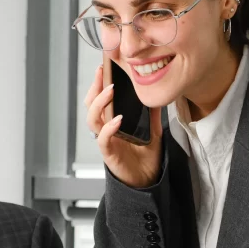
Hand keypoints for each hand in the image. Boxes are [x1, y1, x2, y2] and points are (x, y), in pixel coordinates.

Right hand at [85, 64, 163, 188]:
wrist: (149, 180)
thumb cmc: (147, 157)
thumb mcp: (153, 130)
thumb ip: (152, 114)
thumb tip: (157, 94)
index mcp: (113, 122)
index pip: (100, 100)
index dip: (99, 84)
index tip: (104, 67)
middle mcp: (106, 130)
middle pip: (91, 106)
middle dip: (94, 88)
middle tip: (102, 72)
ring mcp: (106, 141)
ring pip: (93, 120)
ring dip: (99, 103)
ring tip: (110, 90)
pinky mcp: (109, 154)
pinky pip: (103, 139)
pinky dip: (109, 128)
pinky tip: (117, 119)